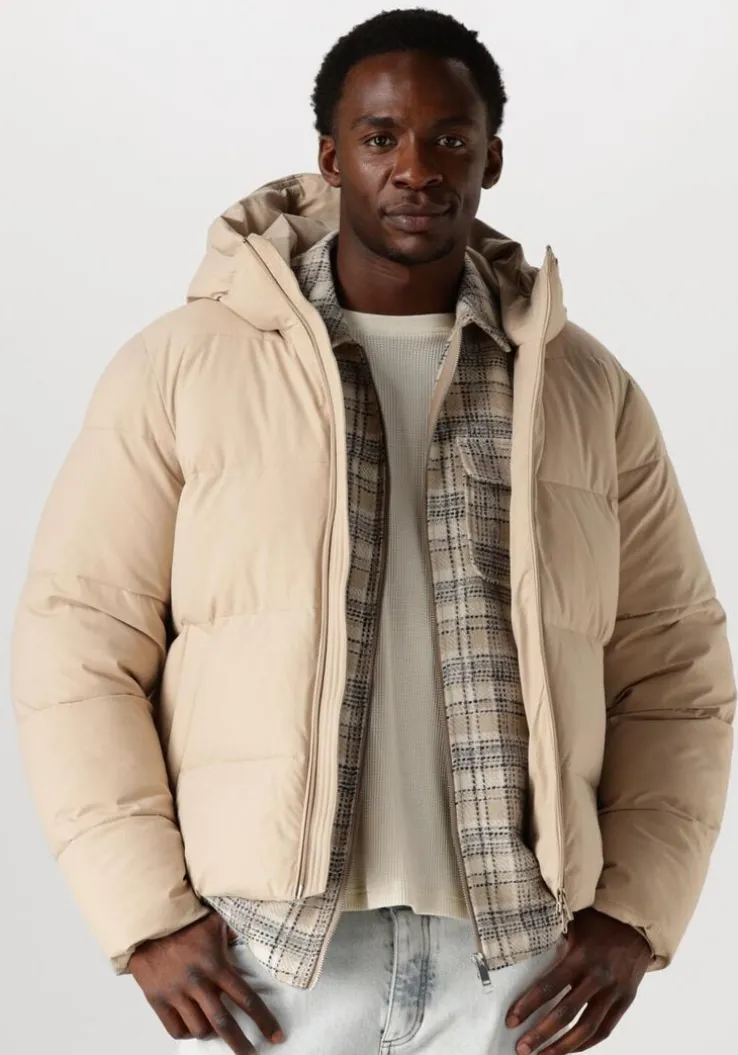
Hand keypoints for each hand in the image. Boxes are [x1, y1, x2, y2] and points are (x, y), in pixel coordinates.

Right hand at [129, 911, 284, 1052]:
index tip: (276, 1035)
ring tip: (218, 1030)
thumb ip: (234, 935)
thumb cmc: (185, 920)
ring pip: (200, 1029)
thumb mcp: (216, 922)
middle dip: (240, 1043)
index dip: (264, 1020)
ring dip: (212, 1033)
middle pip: (224, 1023)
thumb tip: (249, 941)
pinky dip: (188, 1033)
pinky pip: (176, 1030)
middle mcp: (198, 983)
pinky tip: (195, 1026)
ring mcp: (177, 993)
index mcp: (216, 965)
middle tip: (252, 1054)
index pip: (246, 999)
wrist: (149, 923)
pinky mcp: (158, 1000)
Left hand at [505, 907, 651, 1053]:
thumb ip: (554, 939)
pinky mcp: (626, 1001)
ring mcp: (614, 992)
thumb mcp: (573, 922)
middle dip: (541, 1034)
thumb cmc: (599, 920)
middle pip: (566, 1014)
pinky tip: (570, 1049)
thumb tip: (522, 949)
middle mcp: (598, 977)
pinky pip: (605, 1029)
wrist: (638, 924)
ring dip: (563, 1046)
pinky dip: (587, 1043)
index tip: (511, 1020)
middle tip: (522, 1048)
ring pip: (587, 1028)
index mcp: (581, 956)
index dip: (528, 1006)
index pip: (549, 987)